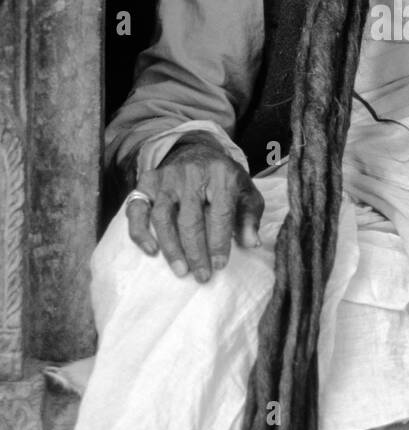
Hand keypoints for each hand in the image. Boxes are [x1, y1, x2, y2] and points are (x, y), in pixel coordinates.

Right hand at [126, 132, 263, 282]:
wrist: (198, 152)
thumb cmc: (224, 181)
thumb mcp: (246, 193)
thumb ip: (250, 217)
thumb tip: (251, 243)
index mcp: (221, 175)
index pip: (219, 213)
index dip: (219, 243)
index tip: (219, 266)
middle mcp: (191, 173)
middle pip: (190, 219)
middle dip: (196, 252)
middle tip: (202, 276)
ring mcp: (166, 177)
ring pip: (163, 217)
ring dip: (171, 247)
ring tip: (181, 270)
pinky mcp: (147, 182)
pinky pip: (136, 208)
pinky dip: (140, 231)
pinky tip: (151, 250)